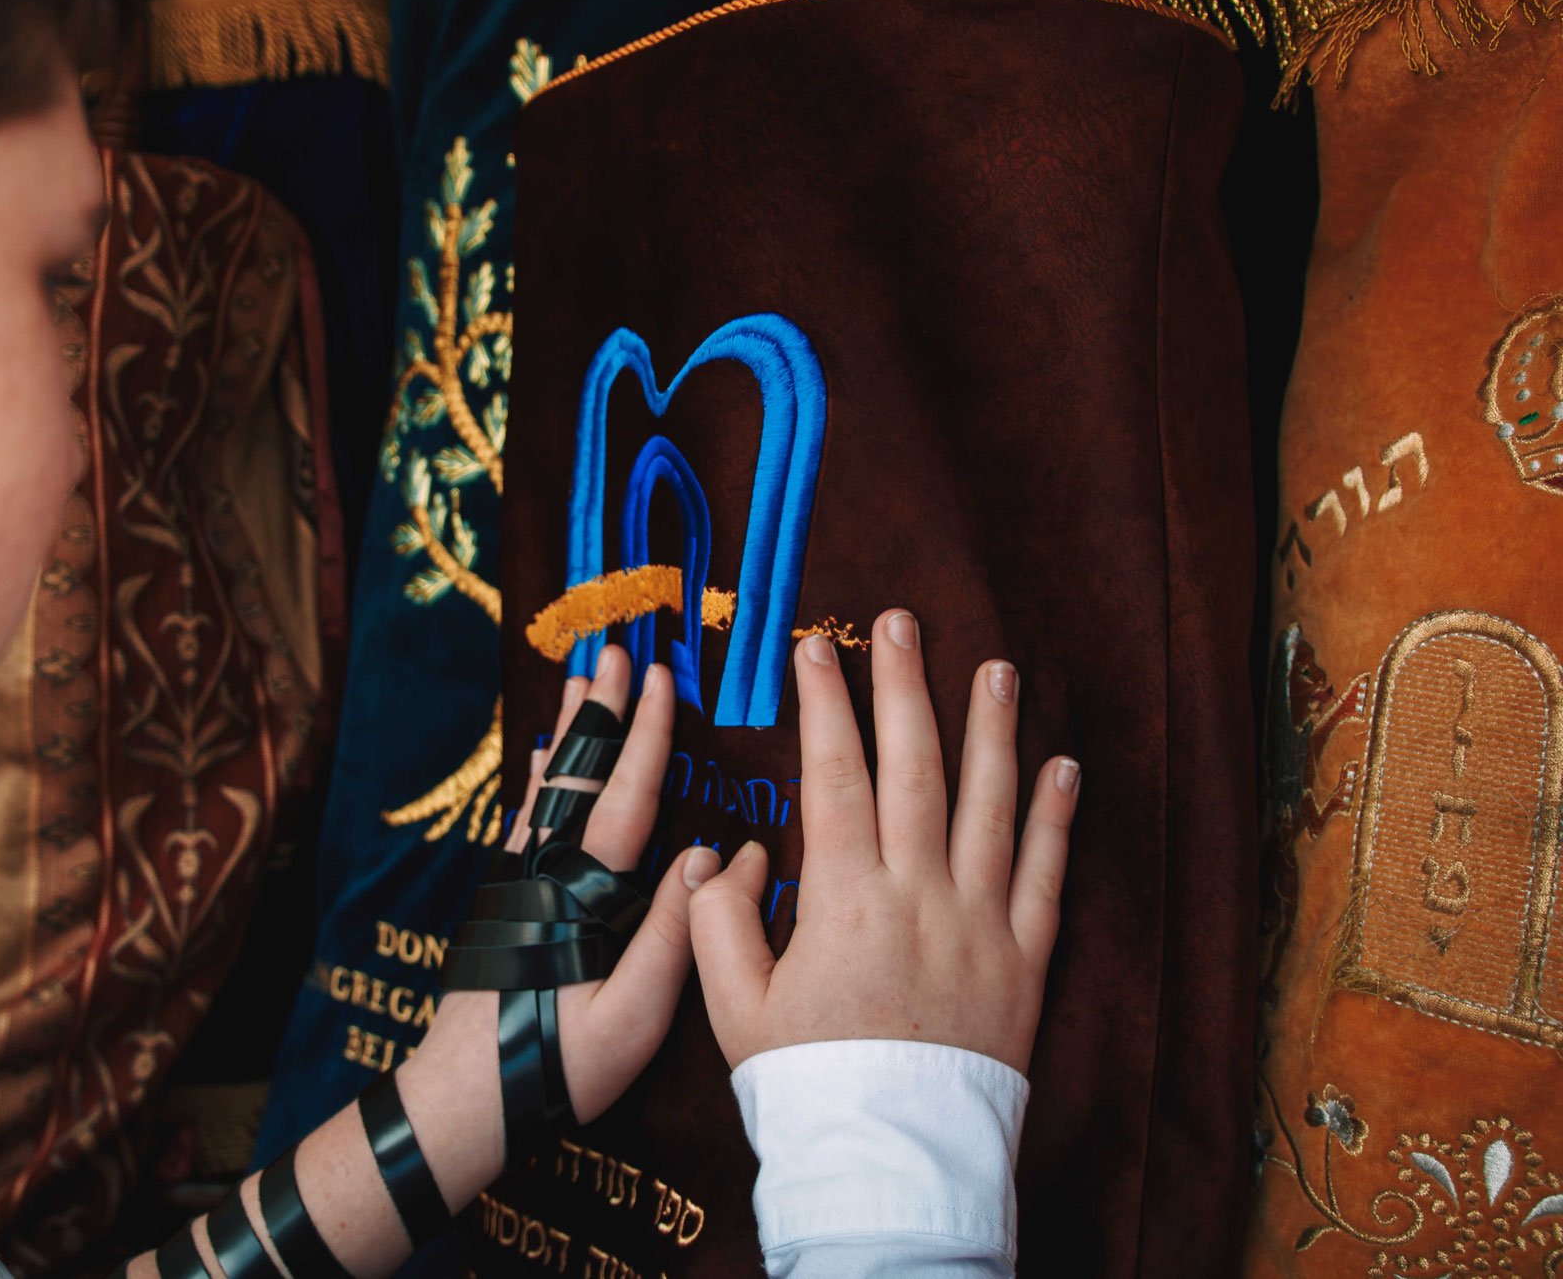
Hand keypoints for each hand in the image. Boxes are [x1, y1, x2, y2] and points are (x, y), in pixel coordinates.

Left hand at [401, 645, 719, 1186]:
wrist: (463, 1099)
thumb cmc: (556, 1066)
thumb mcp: (633, 1018)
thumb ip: (671, 937)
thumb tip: (707, 857)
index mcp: (583, 893)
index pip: (623, 798)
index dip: (646, 737)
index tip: (661, 678)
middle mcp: (544, 872)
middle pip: (576, 774)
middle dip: (600, 712)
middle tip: (614, 652)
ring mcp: (518, 882)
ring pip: (547, 787)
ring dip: (567, 732)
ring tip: (579, 683)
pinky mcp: (503, 901)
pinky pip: (528, 817)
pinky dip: (541, 776)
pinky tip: (540, 762)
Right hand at [689, 610, 1077, 1073]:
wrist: (889, 1156)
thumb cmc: (805, 1079)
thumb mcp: (733, 1007)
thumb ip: (716, 923)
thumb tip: (725, 858)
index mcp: (843, 899)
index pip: (833, 776)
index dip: (823, 704)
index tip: (815, 648)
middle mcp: (918, 894)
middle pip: (914, 767)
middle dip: (904, 686)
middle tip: (900, 623)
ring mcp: (979, 922)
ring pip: (990, 805)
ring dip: (992, 729)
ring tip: (993, 667)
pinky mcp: (1024, 958)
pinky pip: (1048, 874)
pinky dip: (1057, 817)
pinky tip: (1064, 766)